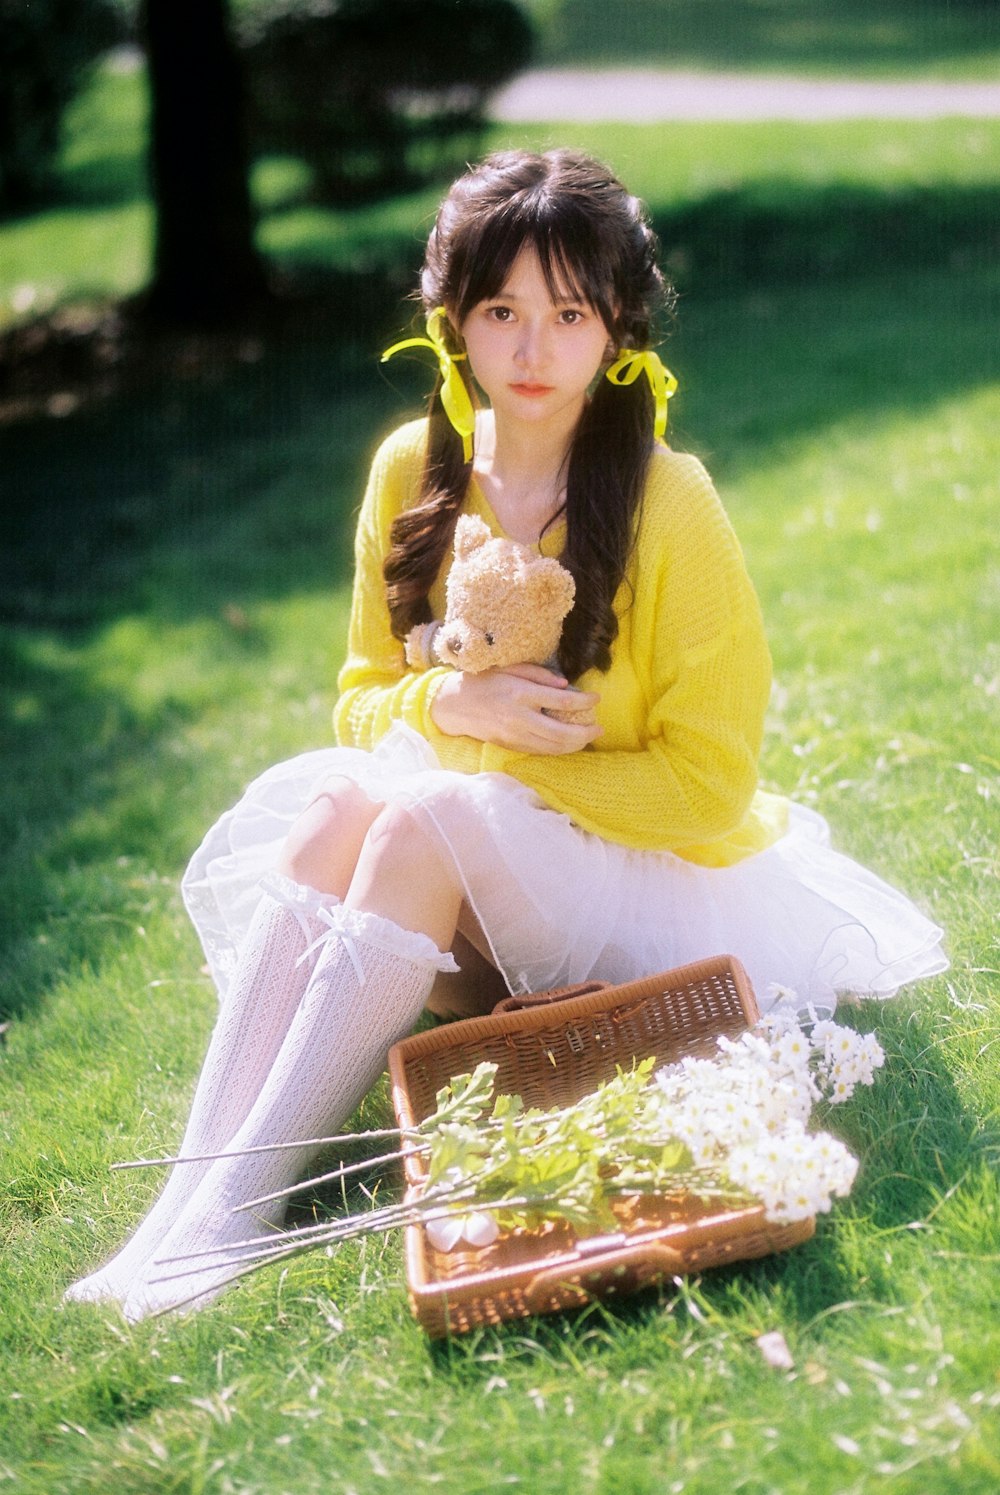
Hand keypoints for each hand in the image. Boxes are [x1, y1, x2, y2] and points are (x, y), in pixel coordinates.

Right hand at [430, 664, 600, 754]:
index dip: (584, 702)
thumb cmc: (483, 681)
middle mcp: (519, 717)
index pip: (561, 702)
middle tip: (599, 728)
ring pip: (553, 747)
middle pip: (561, 732)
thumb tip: (565, 685)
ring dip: (575, 745)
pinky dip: (558, 749)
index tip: (597, 698)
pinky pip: (541, 751)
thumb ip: (538, 675)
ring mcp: (514, 735)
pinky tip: (569, 743)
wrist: (454, 705)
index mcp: (520, 694)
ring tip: (589, 737)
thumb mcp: (509, 668)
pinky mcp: (510, 746)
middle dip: (585, 732)